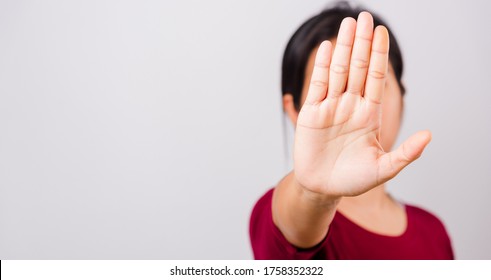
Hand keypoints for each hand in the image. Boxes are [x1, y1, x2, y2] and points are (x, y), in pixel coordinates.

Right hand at [294, 12, 430, 197]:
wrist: (322, 188)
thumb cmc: (353, 180)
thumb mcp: (383, 169)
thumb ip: (406, 153)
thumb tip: (429, 135)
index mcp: (369, 115)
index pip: (376, 78)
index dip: (379, 55)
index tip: (382, 32)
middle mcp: (350, 106)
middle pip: (358, 68)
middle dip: (362, 43)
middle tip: (365, 17)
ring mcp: (330, 107)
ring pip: (338, 71)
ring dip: (343, 48)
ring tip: (348, 24)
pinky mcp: (311, 113)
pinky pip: (317, 86)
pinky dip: (323, 66)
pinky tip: (328, 48)